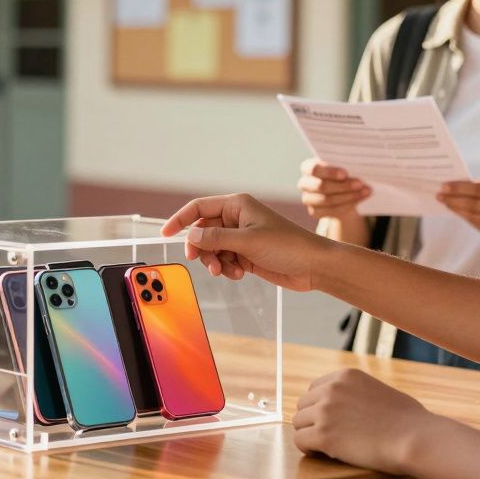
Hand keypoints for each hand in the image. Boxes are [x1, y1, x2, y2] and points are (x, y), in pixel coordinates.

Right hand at [162, 193, 322, 291]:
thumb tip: (191, 235)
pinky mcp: (246, 253)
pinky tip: (239, 273)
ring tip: (227, 271)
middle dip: (202, 248)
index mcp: (237, 205)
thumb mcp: (248, 241)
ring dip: (215, 261)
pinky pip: (224, 259)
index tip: (165, 233)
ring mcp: (241, 237)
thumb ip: (216, 237)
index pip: (199, 207)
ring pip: (212, 248)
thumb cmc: (288, 246)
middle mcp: (237, 218)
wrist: (314, 266)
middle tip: (202, 261)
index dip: (180, 219)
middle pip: (203, 230)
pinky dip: (227, 268)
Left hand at [292, 368, 429, 472]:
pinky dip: (308, 449)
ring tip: (326, 446)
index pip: (315, 389)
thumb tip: (351, 407)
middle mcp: (331, 389)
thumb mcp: (380, 391)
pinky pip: (300, 441)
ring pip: (298, 423)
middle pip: (303, 405)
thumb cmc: (409, 420)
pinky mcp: (323, 435)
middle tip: (328, 435)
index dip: (319, 407)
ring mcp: (325, 411)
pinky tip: (321, 453)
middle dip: (313, 420)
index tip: (329, 420)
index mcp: (345, 376)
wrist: (415, 438)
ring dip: (310, 434)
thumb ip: (360, 393)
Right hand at [298, 159, 370, 219]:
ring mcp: (307, 199)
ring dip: (349, 196)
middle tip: (360, 184)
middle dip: (343, 186)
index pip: (314, 168)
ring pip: (328, 200)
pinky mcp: (314, 212)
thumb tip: (362, 166)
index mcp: (308, 167)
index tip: (345, 173)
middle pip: (321, 186)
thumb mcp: (342, 165)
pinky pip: (331, 211)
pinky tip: (360, 199)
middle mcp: (304, 183)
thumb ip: (346, 164)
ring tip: (366, 191)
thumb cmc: (341, 172)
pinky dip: (348, 205)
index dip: (329, 172)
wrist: (339, 190)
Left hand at [436, 181, 479, 242]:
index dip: (460, 189)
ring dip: (458, 211)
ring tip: (446, 203)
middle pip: (475, 206)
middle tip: (439, 196)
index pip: (479, 190)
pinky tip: (459, 213)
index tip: (444, 186)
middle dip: (454, 200)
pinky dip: (468, 219)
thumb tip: (456, 185)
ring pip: (475, 218)